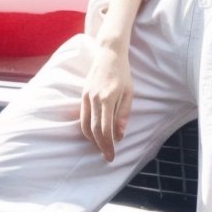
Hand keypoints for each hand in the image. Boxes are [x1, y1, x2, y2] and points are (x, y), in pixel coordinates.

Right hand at [80, 40, 133, 162]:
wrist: (109, 55)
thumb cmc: (123, 74)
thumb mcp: (129, 93)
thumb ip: (123, 114)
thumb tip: (119, 135)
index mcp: (108, 99)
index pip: (105, 129)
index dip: (108, 145)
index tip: (112, 156)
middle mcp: (94, 99)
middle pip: (94, 130)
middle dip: (100, 146)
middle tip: (107, 156)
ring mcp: (86, 97)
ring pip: (85, 125)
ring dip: (92, 139)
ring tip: (101, 147)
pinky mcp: (82, 95)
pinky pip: (82, 117)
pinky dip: (87, 129)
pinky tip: (93, 135)